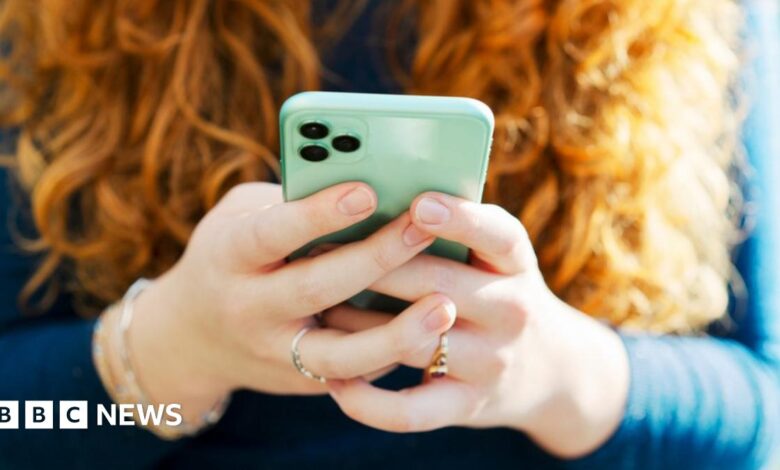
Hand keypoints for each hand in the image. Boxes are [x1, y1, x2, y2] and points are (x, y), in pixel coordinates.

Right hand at [99, 183, 456, 423]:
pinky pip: (356, 374)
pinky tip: (432, 331)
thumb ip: (291, 203)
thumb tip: (371, 186)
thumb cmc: (231, 256)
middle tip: (422, 228)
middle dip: (374, 259)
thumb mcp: (241, 217)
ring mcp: (276, 354)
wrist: (194, 338)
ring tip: (444, 306)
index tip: (367, 191)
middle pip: (315, 289)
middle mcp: (248, 309)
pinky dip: (395, 352)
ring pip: (340, 355)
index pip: (272, 234)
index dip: (318, 215)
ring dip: (396, 334)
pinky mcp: (303, 382)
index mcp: (228, 256)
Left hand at [323, 192, 629, 457]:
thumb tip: (372, 202)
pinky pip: (411, 411)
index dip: (461, 219)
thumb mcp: (495, 258)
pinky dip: (368, 402)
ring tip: (316, 311)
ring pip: (413, 341)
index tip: (418, 204)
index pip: (499, 236)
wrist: (549, 368)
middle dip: (374, 266)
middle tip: (318, 248)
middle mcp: (511, 310)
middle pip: (436, 284)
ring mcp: (491, 362)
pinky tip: (336, 382)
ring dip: (356, 327)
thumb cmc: (496, 292)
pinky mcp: (468, 405)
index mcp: (515, 263)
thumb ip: (453, 231)